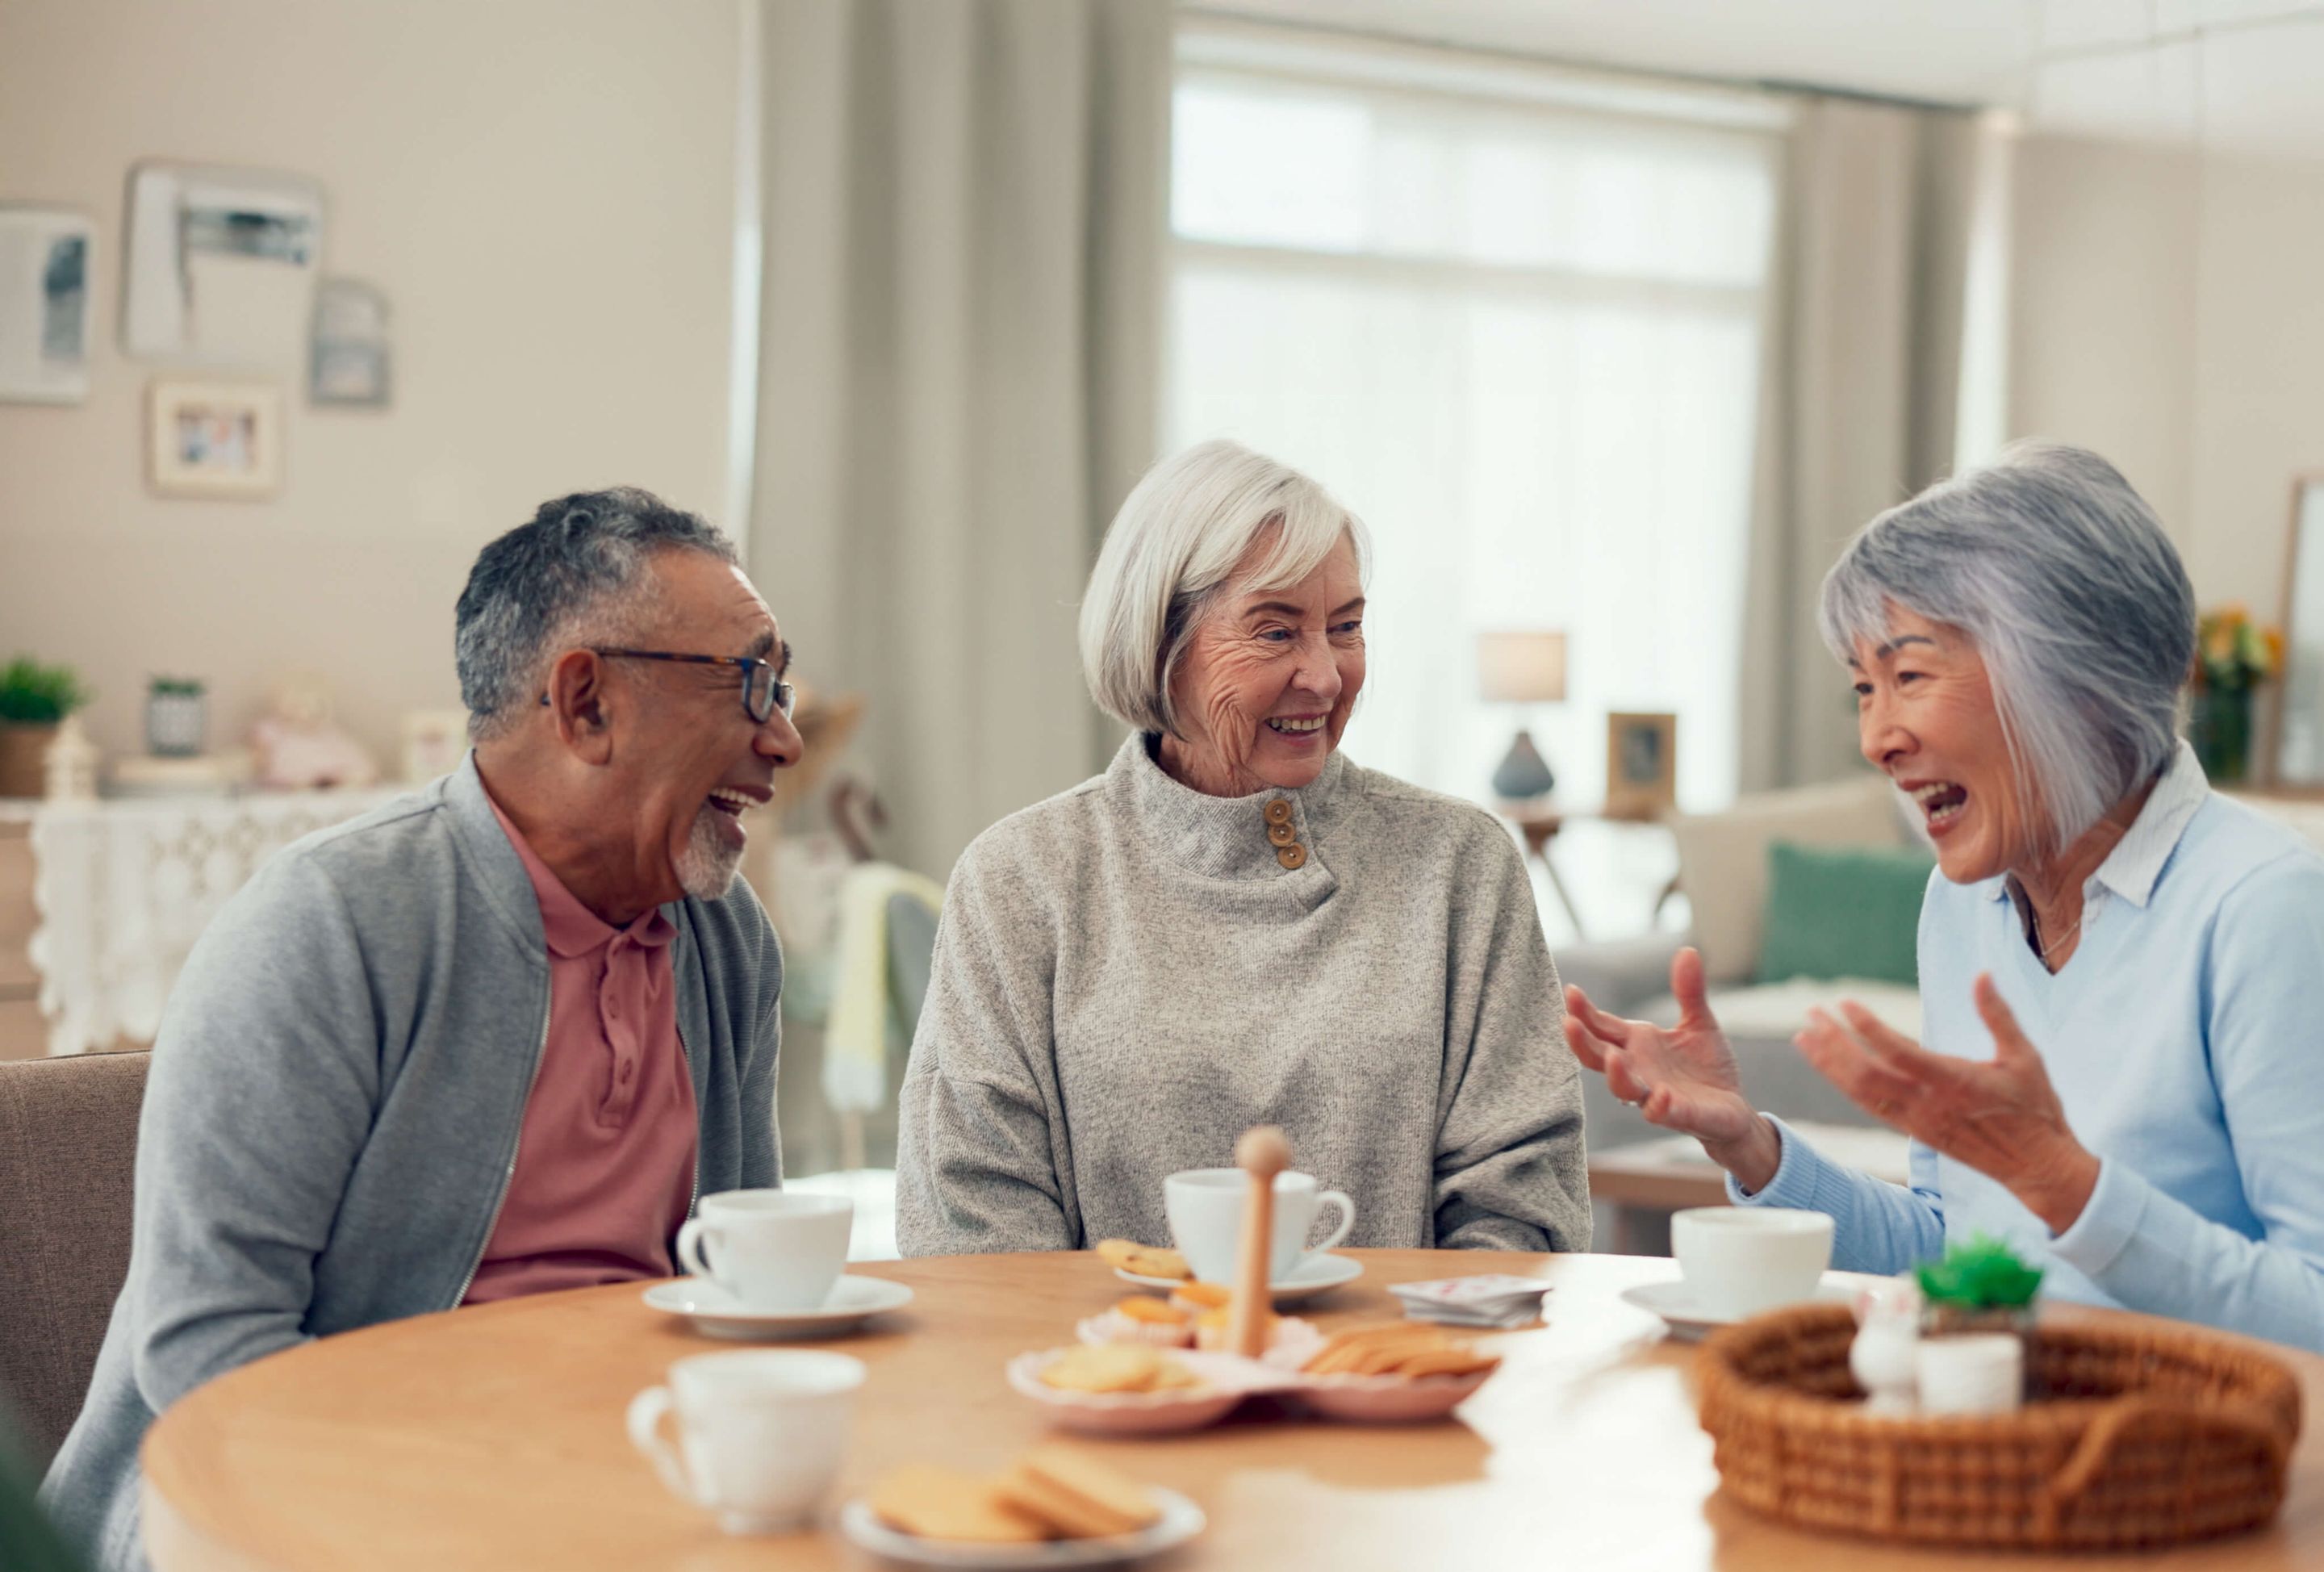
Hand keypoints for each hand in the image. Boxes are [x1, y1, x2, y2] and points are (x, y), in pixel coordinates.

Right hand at [1564, 947, 1778, 1189]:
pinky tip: (1662, 1095)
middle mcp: (1637, 1069)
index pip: (1602, 1027)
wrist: (1732, 1108)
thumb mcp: (1699, 1022)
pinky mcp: (1677, 1114)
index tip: (1571, 992)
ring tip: (1612, 1057)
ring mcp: (1653, 1093)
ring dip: (1616, 1075)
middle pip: (1598, 1057)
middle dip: (1581, 1042)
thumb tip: (1687, 951)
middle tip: (1568, 1022)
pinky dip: (1658, 1105)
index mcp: (1637, 1044)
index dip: (1584, 1012)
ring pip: (1623, 1088)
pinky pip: (1661, 1113)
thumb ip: (1689, 991)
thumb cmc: (1707, 1067)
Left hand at [1793, 973, 2100, 1233]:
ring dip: (1830, 1064)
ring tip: (1804, 1037)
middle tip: (1810, 1013)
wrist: (2036, 1166)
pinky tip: (1829, 1067)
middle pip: (1867, 1073)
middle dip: (1834, 1042)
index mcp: (1956, 1082)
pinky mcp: (1915, 1133)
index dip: (1867, 1028)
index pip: (1898, 1053)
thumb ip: (1998, 1015)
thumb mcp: (2024, 1057)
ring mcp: (1918, 1122)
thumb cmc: (2035, 1108)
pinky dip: (1845, 1085)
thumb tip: (1982, 974)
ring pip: (1862, 1093)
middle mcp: (1929, 1105)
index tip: (1844, 1003)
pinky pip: (1871, 1107)